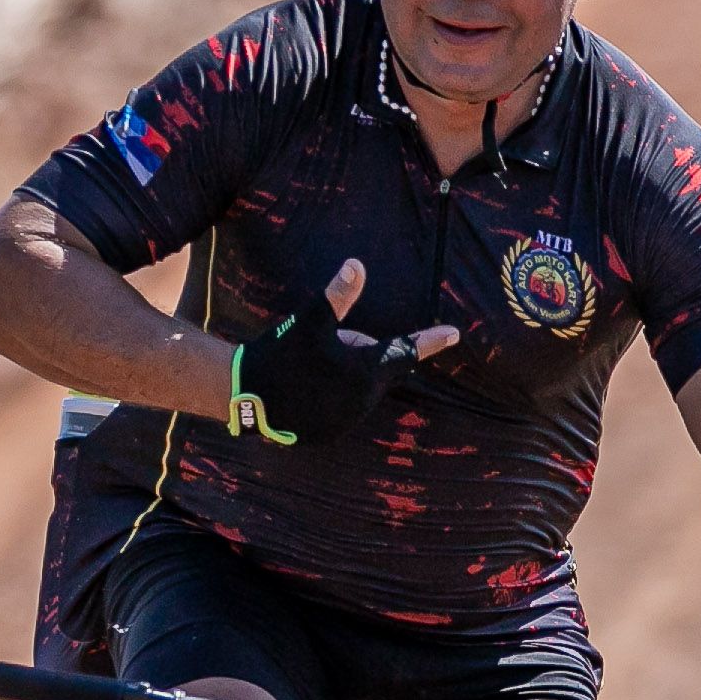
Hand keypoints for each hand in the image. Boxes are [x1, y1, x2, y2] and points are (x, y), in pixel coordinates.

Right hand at [229, 260, 458, 445]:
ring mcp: (346, 421)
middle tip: (330, 347)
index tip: (454, 333)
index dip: (431, 340)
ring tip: (311, 368)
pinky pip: (339, 409)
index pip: (407, 351)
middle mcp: (363, 402)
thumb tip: (357, 265)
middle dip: (363, 356)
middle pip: (378, 371)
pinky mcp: (328, 434)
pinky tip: (305, 389)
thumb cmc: (282, 353)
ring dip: (346, 377)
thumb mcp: (310, 320)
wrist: (245, 395)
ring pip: (358, 392)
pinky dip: (331, 397)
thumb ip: (337, 295)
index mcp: (366, 371)